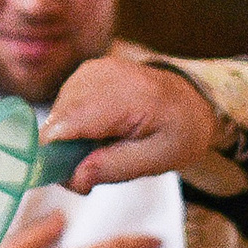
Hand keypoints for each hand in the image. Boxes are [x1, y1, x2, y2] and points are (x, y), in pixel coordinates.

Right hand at [38, 58, 218, 192]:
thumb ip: (113, 168)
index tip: (72, 178)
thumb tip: (72, 178)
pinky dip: (74, 123)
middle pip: (58, 121)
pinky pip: (64, 104)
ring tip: (102, 146)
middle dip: (65, 151)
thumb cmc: (178, 131)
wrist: (191, 100)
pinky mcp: (86, 71)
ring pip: (57, 114)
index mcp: (127, 96)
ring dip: (70, 138)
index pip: (67, 124)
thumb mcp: (157, 160)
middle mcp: (103, 75)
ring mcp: (93, 70)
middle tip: (92, 170)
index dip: (57, 155)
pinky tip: (98, 129)